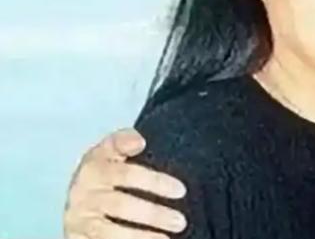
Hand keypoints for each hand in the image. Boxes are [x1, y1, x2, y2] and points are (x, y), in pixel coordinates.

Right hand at [63, 129, 187, 238]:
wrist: (79, 203)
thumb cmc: (106, 176)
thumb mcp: (111, 154)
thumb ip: (123, 143)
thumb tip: (138, 141)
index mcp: (94, 166)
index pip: (125, 172)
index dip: (152, 180)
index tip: (180, 190)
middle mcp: (82, 192)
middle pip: (121, 204)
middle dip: (153, 214)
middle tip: (180, 221)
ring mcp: (78, 218)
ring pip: (109, 231)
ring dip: (140, 236)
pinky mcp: (76, 237)